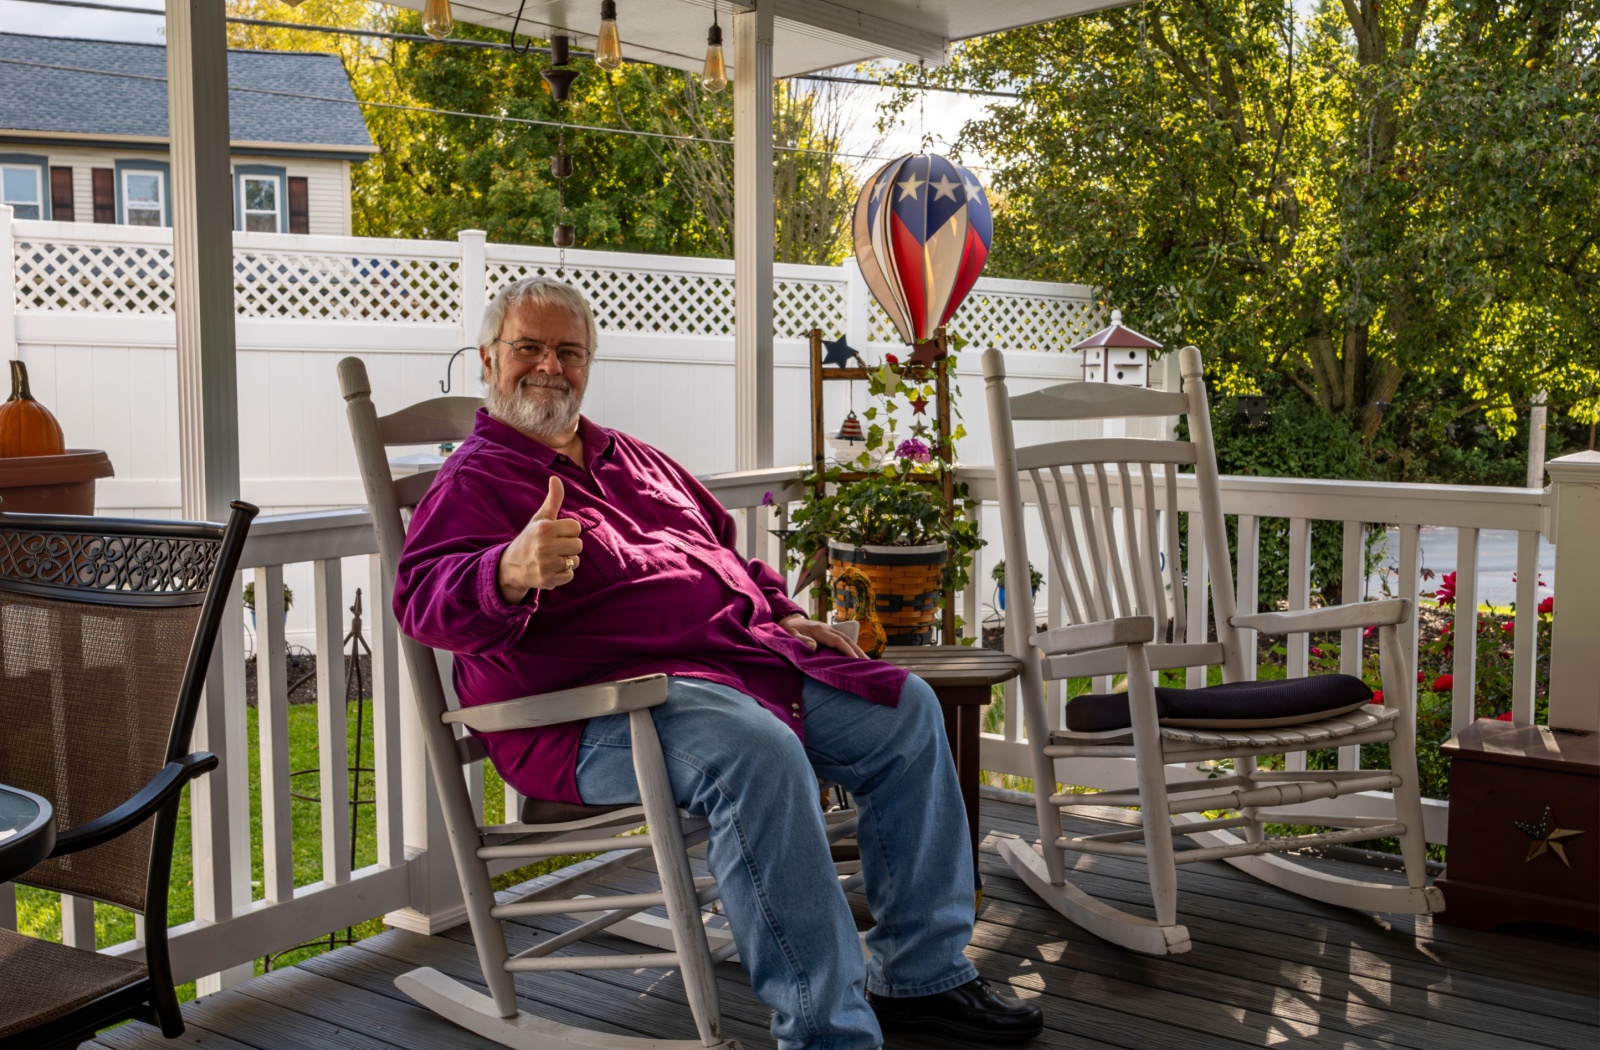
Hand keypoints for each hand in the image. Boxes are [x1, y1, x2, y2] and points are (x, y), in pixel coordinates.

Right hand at [497, 477, 583, 603]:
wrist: (511, 566)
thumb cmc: (530, 539)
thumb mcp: (540, 519)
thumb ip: (552, 500)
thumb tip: (556, 478)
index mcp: (545, 529)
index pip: (575, 527)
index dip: (568, 531)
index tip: (557, 533)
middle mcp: (545, 546)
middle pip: (578, 545)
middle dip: (569, 546)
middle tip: (555, 546)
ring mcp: (546, 564)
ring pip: (575, 561)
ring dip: (567, 560)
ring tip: (552, 558)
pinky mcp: (548, 580)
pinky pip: (570, 576)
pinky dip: (563, 574)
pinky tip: (551, 569)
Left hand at [779, 613, 865, 658]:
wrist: (788, 619)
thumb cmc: (788, 629)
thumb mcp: (790, 633)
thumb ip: (801, 640)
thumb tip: (814, 647)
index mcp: (820, 630)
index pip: (837, 640)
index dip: (847, 650)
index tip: (855, 659)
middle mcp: (827, 629)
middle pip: (846, 639)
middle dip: (858, 650)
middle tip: (868, 662)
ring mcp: (829, 630)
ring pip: (847, 639)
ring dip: (857, 649)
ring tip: (866, 661)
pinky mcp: (829, 633)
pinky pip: (843, 640)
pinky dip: (851, 647)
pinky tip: (856, 655)